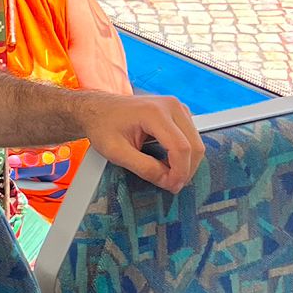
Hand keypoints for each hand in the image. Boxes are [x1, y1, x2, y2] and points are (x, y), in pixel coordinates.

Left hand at [77, 91, 202, 191]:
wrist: (96, 108)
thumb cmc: (102, 125)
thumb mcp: (116, 152)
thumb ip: (143, 168)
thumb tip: (168, 181)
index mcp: (155, 112)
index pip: (181, 148)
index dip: (180, 172)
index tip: (171, 187)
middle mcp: (171, 105)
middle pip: (194, 146)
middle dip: (185, 170)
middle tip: (170, 185)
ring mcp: (177, 107)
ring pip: (196, 142)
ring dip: (186, 162)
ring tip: (166, 174)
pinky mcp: (178, 112)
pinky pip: (191, 137)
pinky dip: (184, 153)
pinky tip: (167, 161)